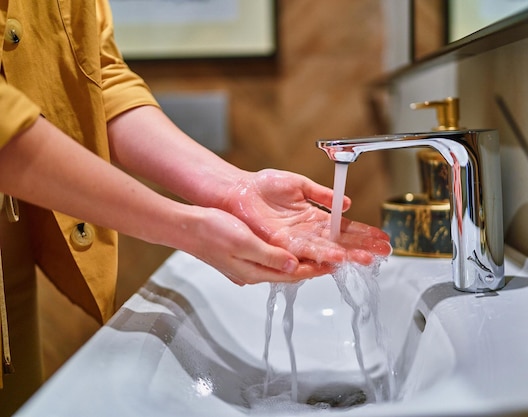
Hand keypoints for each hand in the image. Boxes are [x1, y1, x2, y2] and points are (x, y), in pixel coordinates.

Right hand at [184, 207, 339, 284]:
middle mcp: (255, 271)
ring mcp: (249, 265)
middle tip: (338, 259)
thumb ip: (269, 256)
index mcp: (255, 271)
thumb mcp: (243, 243)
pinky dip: (290, 253)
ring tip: (324, 253)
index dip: (317, 268)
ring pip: (284, 264)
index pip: (294, 273)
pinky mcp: (245, 255)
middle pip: (292, 271)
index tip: (337, 263)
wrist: (187, 226)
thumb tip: (293, 265)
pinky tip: (297, 247)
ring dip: (305, 259)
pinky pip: (274, 257)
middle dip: (316, 266)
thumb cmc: (211, 232)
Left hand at [222, 169, 390, 268]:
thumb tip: (346, 204)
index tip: (382, 237)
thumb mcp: (300, 185)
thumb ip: (323, 195)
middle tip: (385, 252)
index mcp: (314, 217)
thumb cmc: (263, 186)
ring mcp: (296, 240)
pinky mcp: (282, 244)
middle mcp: (308, 232)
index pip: (344, 229)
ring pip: (327, 250)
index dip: (363, 233)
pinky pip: (307, 251)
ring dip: (348, 255)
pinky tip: (339, 257)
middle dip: (363, 247)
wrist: (239, 191)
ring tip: (367, 258)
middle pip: (341, 243)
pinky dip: (324, 254)